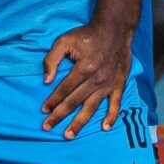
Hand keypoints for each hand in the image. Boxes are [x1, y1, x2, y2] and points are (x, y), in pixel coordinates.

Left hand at [41, 20, 131, 137]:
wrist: (115, 29)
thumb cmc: (87, 35)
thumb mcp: (64, 40)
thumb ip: (52, 59)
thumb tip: (46, 80)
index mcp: (84, 68)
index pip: (64, 89)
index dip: (52, 100)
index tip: (43, 110)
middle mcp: (97, 79)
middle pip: (74, 101)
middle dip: (59, 116)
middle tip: (47, 127)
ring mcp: (109, 83)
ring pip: (92, 107)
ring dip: (80, 122)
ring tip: (69, 135)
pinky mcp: (119, 84)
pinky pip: (115, 103)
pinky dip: (111, 116)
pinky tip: (104, 127)